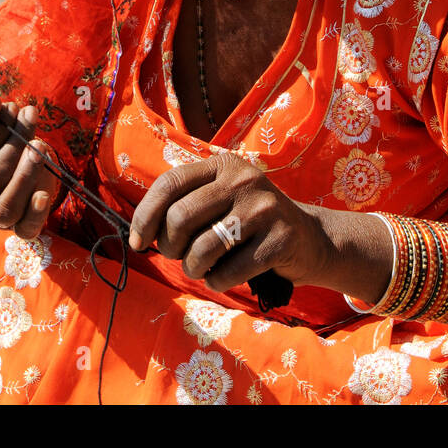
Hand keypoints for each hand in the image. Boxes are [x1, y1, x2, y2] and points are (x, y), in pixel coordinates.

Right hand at [0, 94, 56, 237]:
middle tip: (31, 117)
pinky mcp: (17, 228)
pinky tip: (43, 195)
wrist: (10, 164)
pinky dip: (35, 214)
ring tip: (41, 145)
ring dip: (26, 174)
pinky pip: (25, 229)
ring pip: (8, 204)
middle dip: (16, 143)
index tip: (13, 109)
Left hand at [128, 153, 328, 292]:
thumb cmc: (250, 224)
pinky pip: (228, 271)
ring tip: (202, 269)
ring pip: (202, 247)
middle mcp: (243, 180)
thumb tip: (138, 232)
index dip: (145, 215)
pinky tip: (223, 276)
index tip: (137, 241)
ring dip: (193, 268)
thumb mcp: (222, 199)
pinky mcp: (280, 240)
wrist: (310, 239)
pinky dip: (216, 281)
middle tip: (180, 257)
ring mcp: (264, 208)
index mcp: (223, 166)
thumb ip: (186, 204)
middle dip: (169, 246)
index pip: (169, 183)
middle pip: (180, 217)